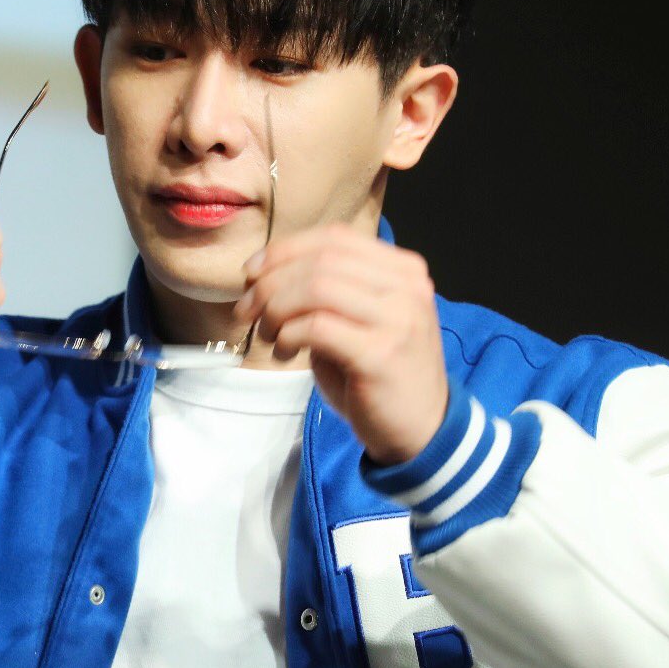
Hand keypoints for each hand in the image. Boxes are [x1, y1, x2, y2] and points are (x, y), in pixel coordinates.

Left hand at [233, 224, 448, 464]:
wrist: (420, 429)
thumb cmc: (379, 376)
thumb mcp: (358, 322)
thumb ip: (328, 293)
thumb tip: (266, 274)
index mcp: (404, 270)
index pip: (335, 238)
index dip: (285, 250)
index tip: (251, 273)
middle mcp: (407, 287)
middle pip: (322, 260)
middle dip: (271, 281)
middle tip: (247, 309)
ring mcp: (398, 319)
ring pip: (317, 288)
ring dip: (277, 308)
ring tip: (267, 333)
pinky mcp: (381, 354)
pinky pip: (318, 327)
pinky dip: (289, 334)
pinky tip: (284, 351)